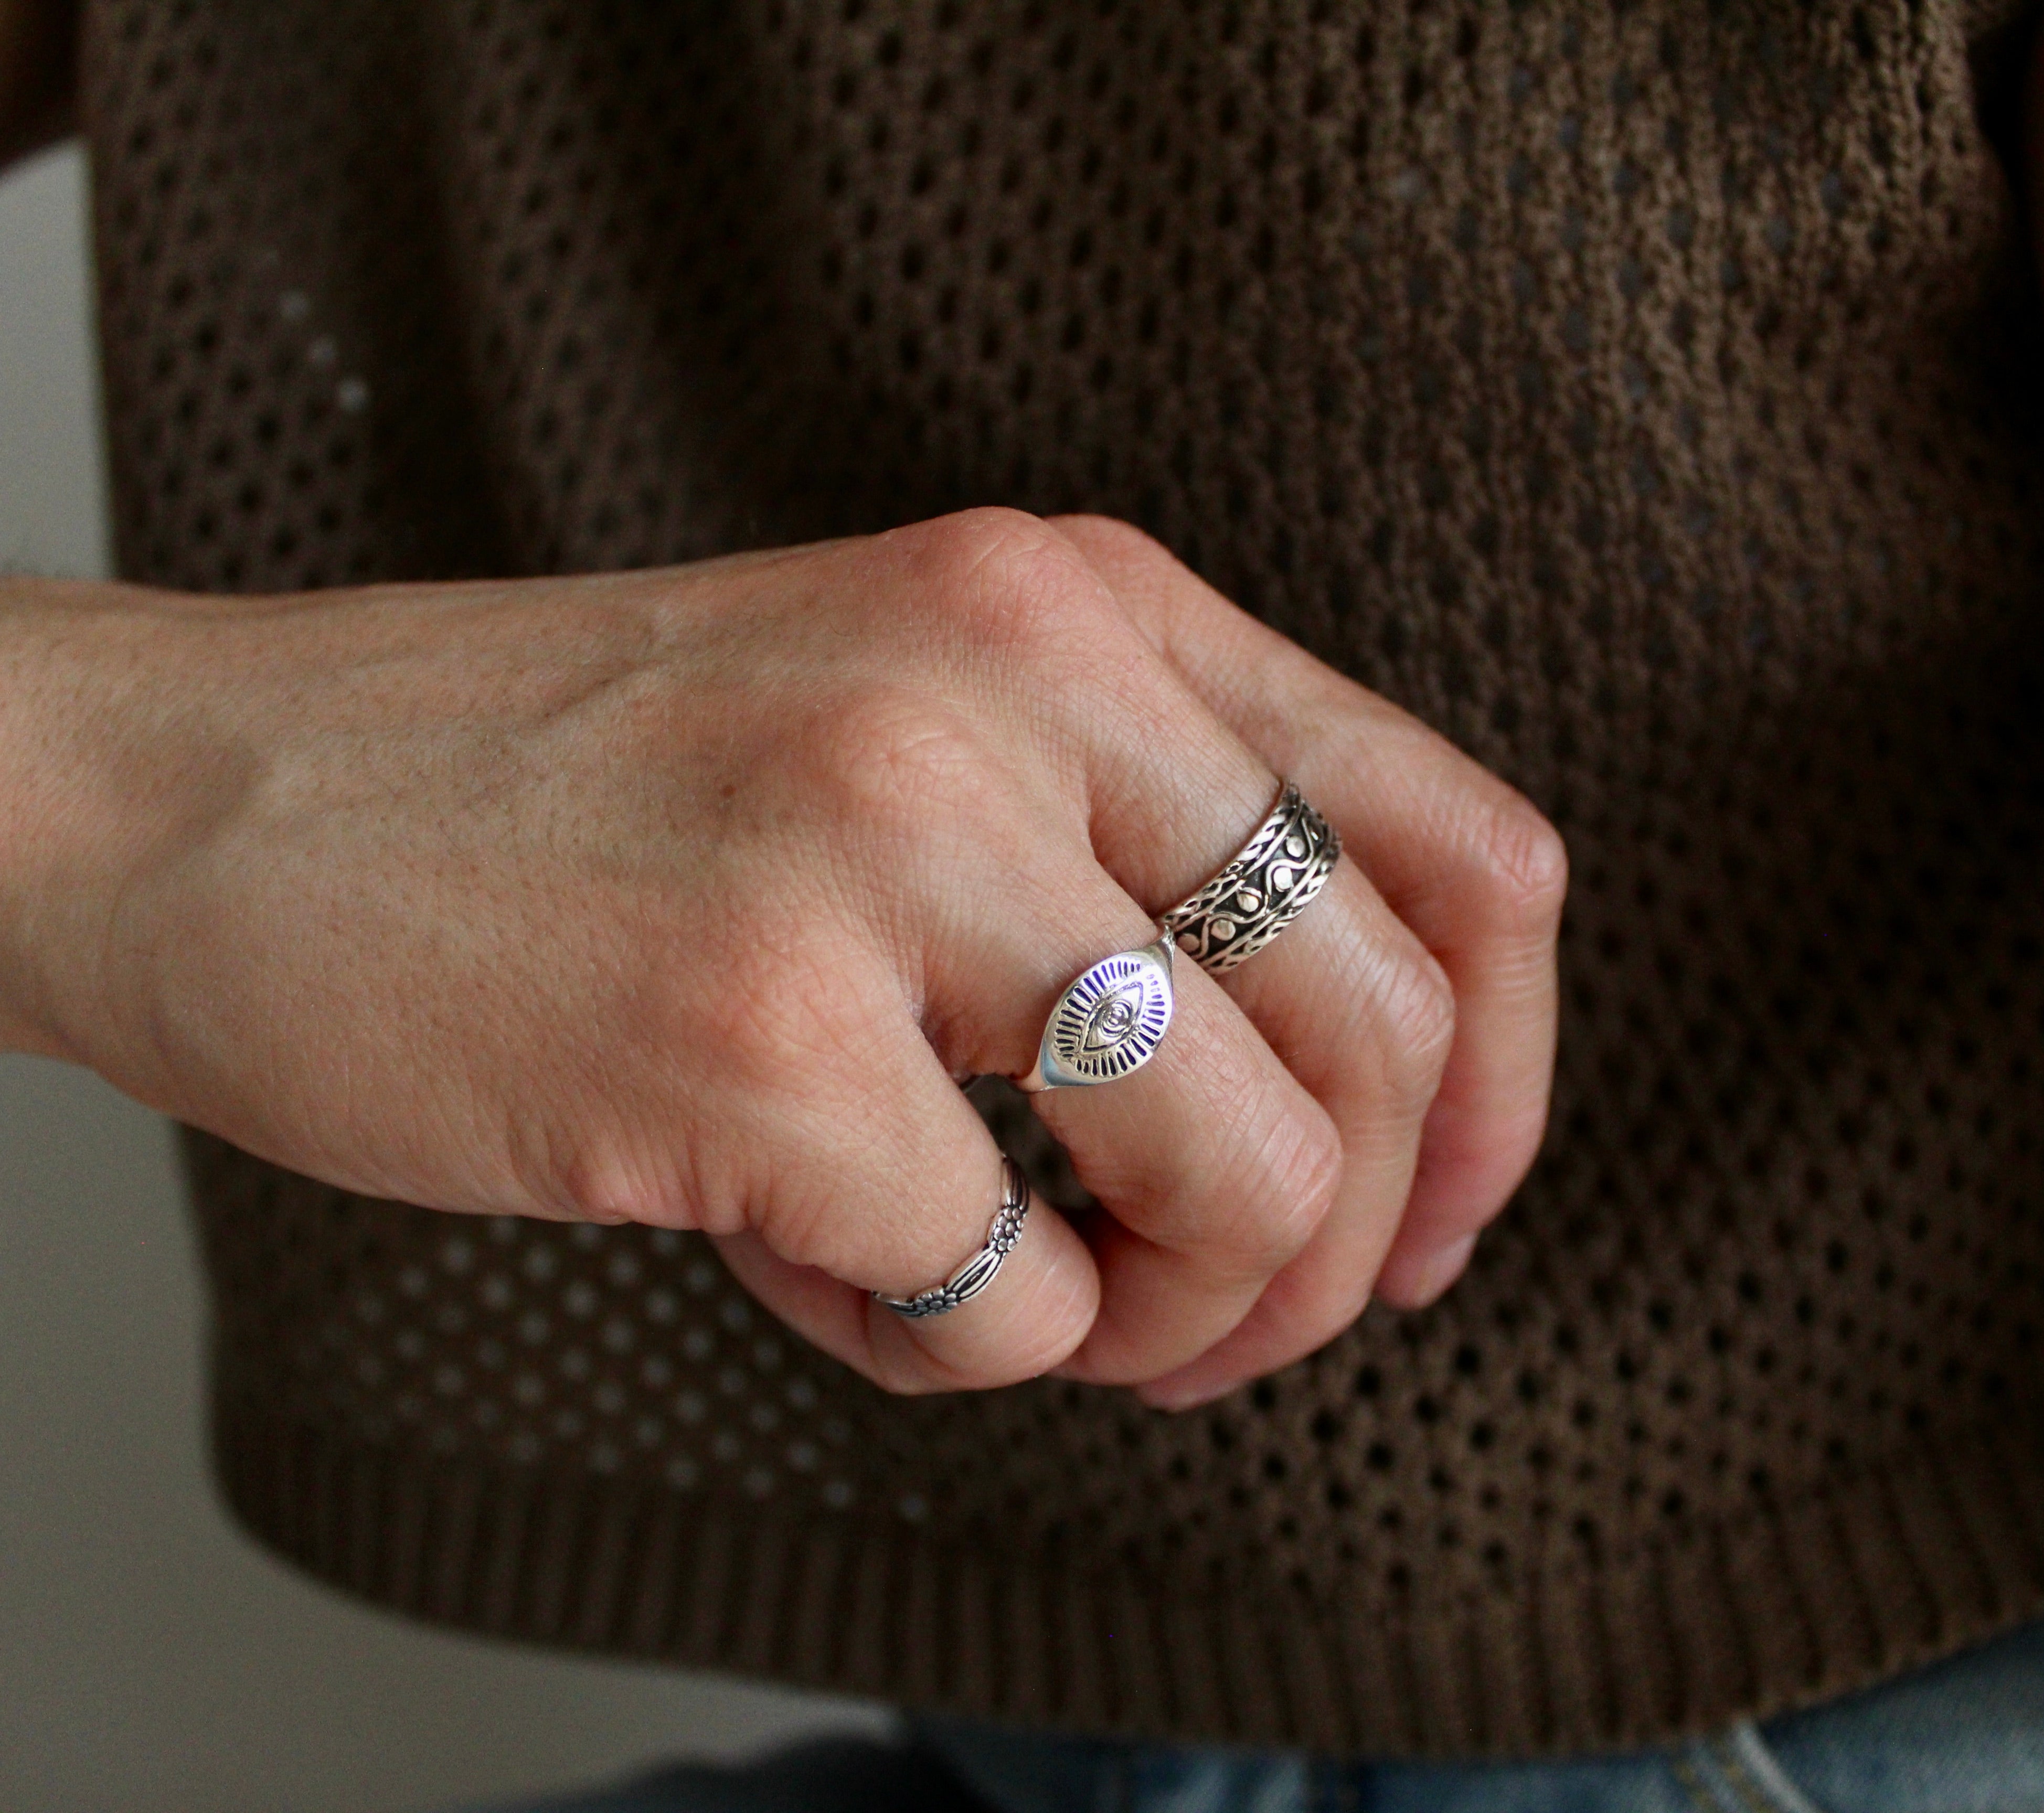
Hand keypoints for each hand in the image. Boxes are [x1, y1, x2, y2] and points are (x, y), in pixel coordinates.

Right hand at [2, 510, 1561, 1403]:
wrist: (228, 798)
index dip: (1499, 1080)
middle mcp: (1017, 687)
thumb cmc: (584, 795)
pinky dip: (952, 1345)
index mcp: (1082, 606)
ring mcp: (887, 851)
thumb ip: (1134, 864)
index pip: (1465, 849)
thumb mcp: (915, 732)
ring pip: (1244, 1180)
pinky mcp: (764, 1040)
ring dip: (1172, 1319)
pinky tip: (824, 1266)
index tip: (1433, 1219)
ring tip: (1037, 1311)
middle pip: (1388, 1040)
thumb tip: (1363, 1134)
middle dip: (1339, 1248)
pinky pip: (1010, 1303)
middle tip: (1217, 1324)